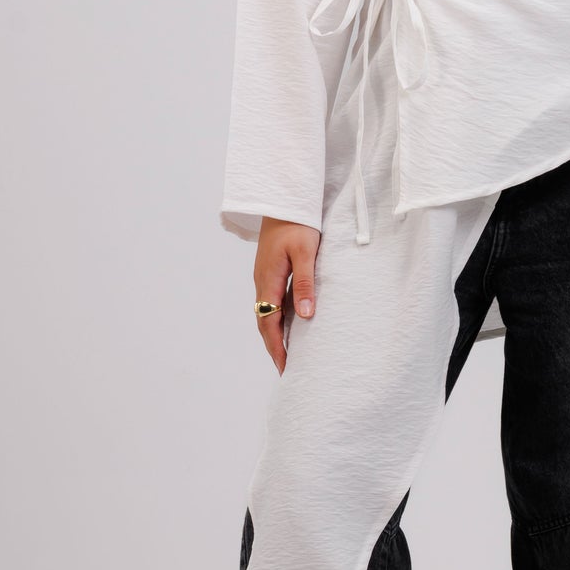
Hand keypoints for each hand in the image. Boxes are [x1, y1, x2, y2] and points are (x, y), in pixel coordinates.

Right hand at [255, 218, 320, 373]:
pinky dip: (277, 319)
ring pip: (266, 312)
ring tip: (287, 353)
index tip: (284, 368)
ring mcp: (264, 276)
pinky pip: (271, 301)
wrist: (284, 199)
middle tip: (286, 369)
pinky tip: (289, 324)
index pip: (270, 323)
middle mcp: (262, 282)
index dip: (277, 347)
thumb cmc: (297, 223)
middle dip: (274, 347)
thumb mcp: (306, 253)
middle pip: (264, 322)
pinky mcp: (270, 270)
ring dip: (274, 334)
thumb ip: (305, 284)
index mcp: (269, 281)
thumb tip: (306, 315)